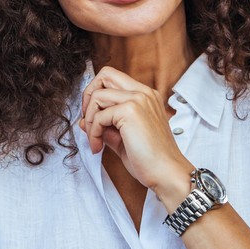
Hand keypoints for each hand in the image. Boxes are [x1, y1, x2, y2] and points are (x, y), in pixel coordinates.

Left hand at [80, 67, 194, 207]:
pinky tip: (98, 148)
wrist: (167, 173)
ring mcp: (138, 99)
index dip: (96, 94)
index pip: (113, 78)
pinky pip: (99, 116)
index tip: (93, 118)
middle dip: (88, 97)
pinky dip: (93, 133)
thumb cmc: (150, 160)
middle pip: (104, 75)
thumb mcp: (123, 138)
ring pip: (97, 95)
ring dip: (89, 120)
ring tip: (94, 141)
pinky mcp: (130, 111)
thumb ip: (105, 126)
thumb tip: (83, 121)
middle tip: (87, 122)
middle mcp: (143, 93)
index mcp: (145, 96)